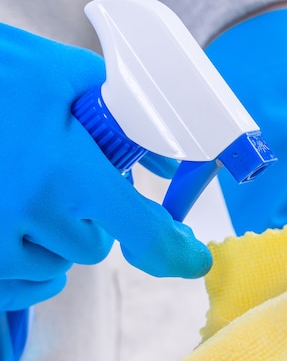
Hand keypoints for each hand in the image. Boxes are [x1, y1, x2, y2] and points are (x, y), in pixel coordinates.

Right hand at [0, 23, 211, 310]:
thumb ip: (123, 114)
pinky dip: (25, 267)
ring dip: (55, 242)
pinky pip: (18, 285)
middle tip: (69, 186)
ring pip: (54, 266)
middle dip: (93, 222)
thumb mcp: (65, 75)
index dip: (174, 251)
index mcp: (68, 170)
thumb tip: (163, 161)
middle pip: (94, 247)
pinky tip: (13, 228)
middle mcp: (32, 213)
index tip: (193, 260)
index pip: (141, 229)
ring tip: (29, 195)